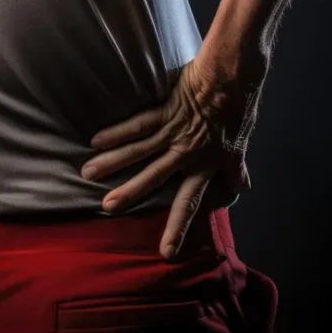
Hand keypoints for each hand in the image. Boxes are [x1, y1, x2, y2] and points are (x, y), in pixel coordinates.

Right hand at [81, 55, 266, 257]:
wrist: (234, 80)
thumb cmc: (238, 111)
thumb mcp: (238, 147)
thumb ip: (235, 169)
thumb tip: (243, 187)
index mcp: (204, 166)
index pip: (189, 202)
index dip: (177, 227)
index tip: (166, 252)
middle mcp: (186, 153)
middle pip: (154, 177)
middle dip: (130, 194)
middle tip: (107, 208)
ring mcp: (173, 132)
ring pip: (139, 151)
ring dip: (113, 162)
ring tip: (89, 173)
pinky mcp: (165, 111)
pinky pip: (137, 123)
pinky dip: (117, 132)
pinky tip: (96, 139)